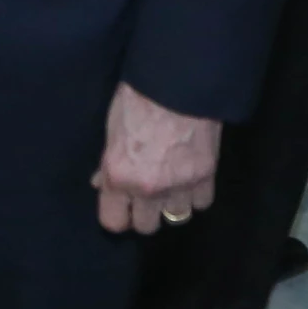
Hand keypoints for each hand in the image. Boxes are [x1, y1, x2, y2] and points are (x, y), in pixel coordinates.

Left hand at [91, 80, 220, 234]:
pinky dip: (195, 193)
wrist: (177, 82)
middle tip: (145, 191)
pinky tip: (189, 176)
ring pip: (175, 218)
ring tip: (169, 184)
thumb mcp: (112, 128)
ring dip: (171, 204)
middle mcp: (148, 189)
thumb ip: (108, 162)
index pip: (113, 223)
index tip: (121, 205)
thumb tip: (101, 183)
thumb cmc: (136, 97)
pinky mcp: (206, 177)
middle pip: (146, 226)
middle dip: (144, 211)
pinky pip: (201, 203)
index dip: (117, 214)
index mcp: (119, 175)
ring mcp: (179, 186)